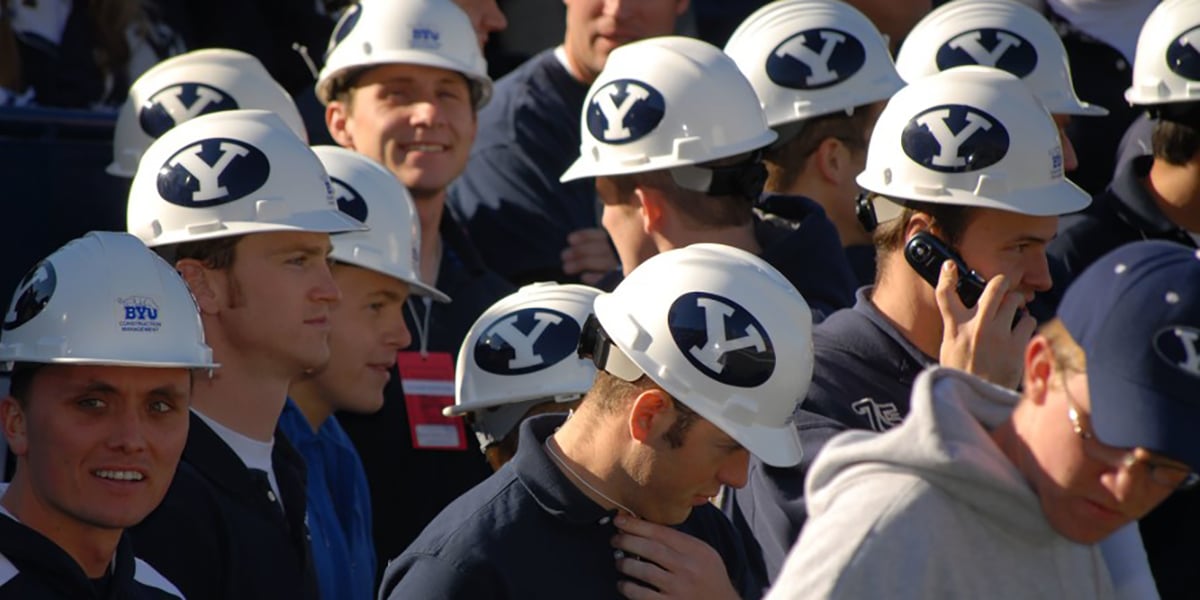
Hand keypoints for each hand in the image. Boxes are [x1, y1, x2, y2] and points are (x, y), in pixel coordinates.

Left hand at [561, 228, 617, 284]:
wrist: (621, 290)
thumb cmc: (603, 264)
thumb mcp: (600, 250)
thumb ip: (590, 245)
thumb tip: (571, 243)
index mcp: (615, 243)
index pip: (601, 236)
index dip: (585, 236)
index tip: (570, 240)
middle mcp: (621, 254)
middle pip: (602, 248)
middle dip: (580, 251)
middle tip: (564, 256)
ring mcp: (622, 268)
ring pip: (604, 262)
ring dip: (582, 263)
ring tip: (566, 268)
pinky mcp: (620, 282)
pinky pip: (609, 279)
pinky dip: (596, 277)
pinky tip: (584, 277)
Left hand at [611, 515, 739, 599]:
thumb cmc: (710, 579)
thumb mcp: (704, 554)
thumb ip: (681, 542)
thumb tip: (646, 528)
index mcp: (696, 551)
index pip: (662, 533)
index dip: (637, 525)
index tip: (620, 520)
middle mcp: (688, 568)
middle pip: (651, 549)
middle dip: (627, 541)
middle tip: (615, 539)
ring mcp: (679, 589)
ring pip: (644, 571)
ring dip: (625, 564)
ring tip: (618, 561)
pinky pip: (642, 595)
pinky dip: (629, 588)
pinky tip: (624, 584)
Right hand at [936, 260, 1034, 388]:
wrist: (978, 399)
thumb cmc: (962, 374)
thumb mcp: (949, 349)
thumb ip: (957, 328)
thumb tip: (966, 311)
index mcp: (954, 328)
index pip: (945, 295)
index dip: (946, 276)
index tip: (950, 265)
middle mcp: (975, 327)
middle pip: (993, 288)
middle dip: (1002, 282)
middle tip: (1005, 286)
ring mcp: (997, 335)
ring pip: (1014, 301)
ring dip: (1016, 305)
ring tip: (1014, 315)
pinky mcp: (1016, 345)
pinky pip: (1028, 321)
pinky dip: (1026, 324)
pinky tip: (1021, 333)